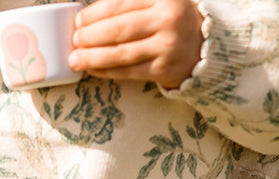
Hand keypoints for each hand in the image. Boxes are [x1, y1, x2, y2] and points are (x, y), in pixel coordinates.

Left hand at [69, 0, 203, 89]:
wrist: (204, 46)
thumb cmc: (172, 20)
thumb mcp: (159, 0)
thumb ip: (132, 1)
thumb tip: (92, 12)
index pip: (121, 4)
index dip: (96, 13)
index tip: (79, 20)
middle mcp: (167, 20)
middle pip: (119, 30)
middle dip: (90, 36)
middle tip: (74, 40)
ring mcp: (167, 47)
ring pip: (121, 53)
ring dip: (93, 57)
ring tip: (75, 58)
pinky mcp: (164, 70)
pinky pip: (129, 72)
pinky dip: (107, 71)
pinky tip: (92, 69)